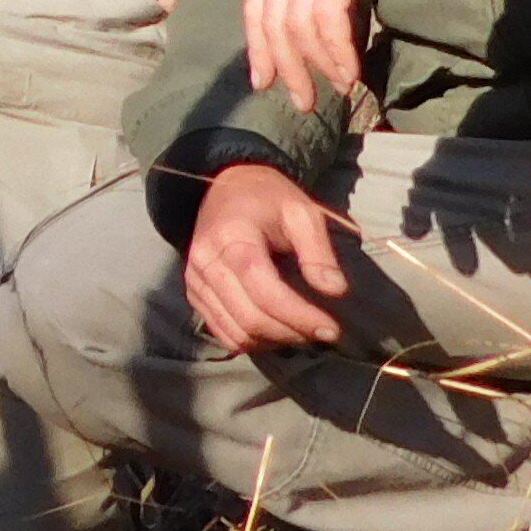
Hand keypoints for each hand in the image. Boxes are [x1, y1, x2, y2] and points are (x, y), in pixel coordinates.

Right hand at [183, 160, 351, 351]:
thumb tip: (335, 291)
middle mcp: (206, 263)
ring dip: (274, 340)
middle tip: (324, 332)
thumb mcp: (302, 213)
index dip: (298, 315)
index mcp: (232, 237)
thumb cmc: (269, 199)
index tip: (332, 328)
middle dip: (291, 332)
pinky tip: (277, 330)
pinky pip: (224, 333)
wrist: (227, 189)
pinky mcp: (194, 294)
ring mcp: (196, 281)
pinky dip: (253, 341)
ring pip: (236, 333)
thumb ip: (318, 252)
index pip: (264, 290)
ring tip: (302, 331)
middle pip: (249, 318)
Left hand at [241, 0, 426, 106]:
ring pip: (298, 26)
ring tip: (338, 87)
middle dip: (287, 68)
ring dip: (319, 65)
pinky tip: (351, 70)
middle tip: (304, 102)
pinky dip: (337, 50)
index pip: (255, 8)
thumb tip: (316, 21)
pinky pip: (327, 17)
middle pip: (273, 23)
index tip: (265, 84)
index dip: (259, 50)